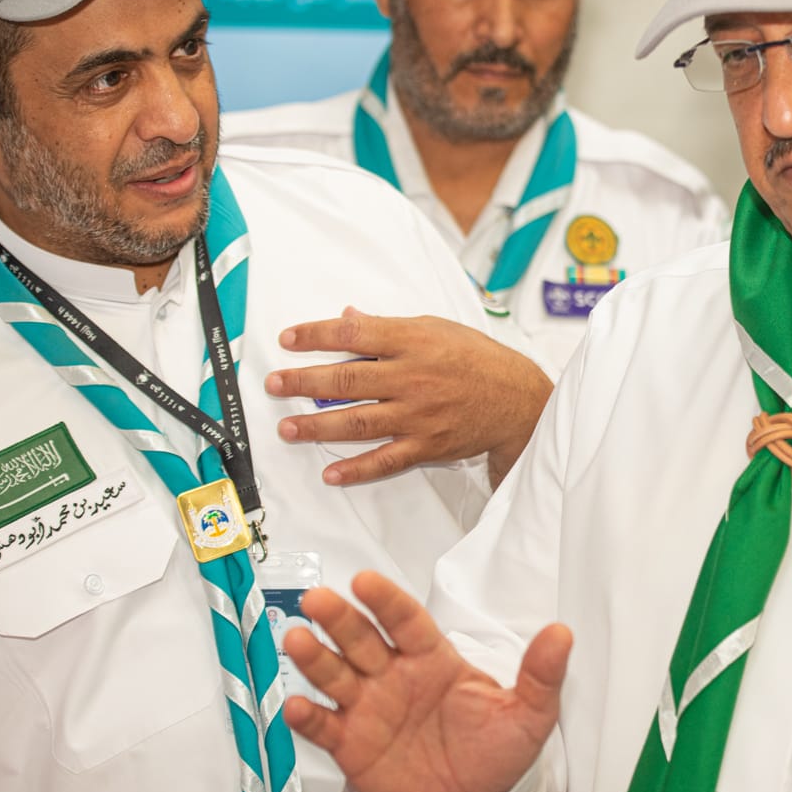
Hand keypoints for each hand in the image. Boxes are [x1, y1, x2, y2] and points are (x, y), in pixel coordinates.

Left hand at [264, 307, 552, 485]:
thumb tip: (347, 318)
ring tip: (287, 428)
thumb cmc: (475, 358)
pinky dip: (356, 469)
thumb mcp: (435, 328)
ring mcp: (418, 415)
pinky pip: (385, 460)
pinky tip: (330, 473)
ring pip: (358, 422)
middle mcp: (412, 377)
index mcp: (413, 341)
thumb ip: (389, 328)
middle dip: (303, 383)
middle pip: (346, 381)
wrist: (517, 399)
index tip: (287, 339)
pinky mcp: (426, 446)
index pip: (352, 335)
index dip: (314, 336)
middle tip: (274, 384)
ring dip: (317, 427)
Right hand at [283, 571, 571, 791]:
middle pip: (362, 639)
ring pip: (336, 675)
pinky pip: (325, 726)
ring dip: (315, 658)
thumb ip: (541, 675)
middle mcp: (394, 675)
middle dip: (339, 619)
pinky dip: (308, 717)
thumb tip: (562, 633)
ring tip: (295, 640)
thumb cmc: (498, 751)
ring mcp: (369, 708)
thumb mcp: (528, 714)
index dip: (386, 601)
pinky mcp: (352, 745)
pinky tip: (295, 706)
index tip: (364, 580)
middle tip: (316, 599)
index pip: (407, 621)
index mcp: (433, 659)